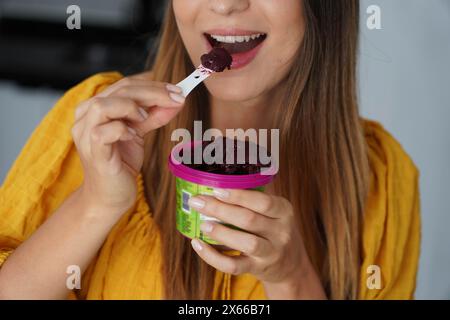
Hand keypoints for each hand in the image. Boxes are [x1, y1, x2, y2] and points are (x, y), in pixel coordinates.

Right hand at [71, 73, 184, 216]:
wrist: (110, 196)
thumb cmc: (122, 164)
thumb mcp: (139, 133)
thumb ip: (153, 116)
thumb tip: (176, 100)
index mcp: (96, 107)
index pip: (125, 86)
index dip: (153, 85)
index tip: (178, 90)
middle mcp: (85, 116)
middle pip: (119, 91)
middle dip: (152, 92)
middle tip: (176, 98)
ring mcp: (85, 134)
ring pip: (103, 105)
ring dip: (131, 107)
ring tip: (146, 118)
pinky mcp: (92, 151)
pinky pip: (104, 132)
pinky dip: (122, 129)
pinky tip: (132, 135)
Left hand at [188, 189, 325, 298]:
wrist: (291, 265)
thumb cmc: (273, 230)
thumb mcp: (274, 212)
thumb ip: (252, 199)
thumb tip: (215, 181)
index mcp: (283, 211)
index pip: (264, 202)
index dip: (239, 196)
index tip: (217, 189)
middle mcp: (280, 232)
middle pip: (250, 220)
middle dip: (220, 210)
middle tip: (198, 202)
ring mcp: (270, 252)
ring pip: (246, 243)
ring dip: (221, 233)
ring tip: (202, 224)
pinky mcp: (258, 269)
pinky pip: (234, 266)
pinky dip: (213, 257)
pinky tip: (198, 245)